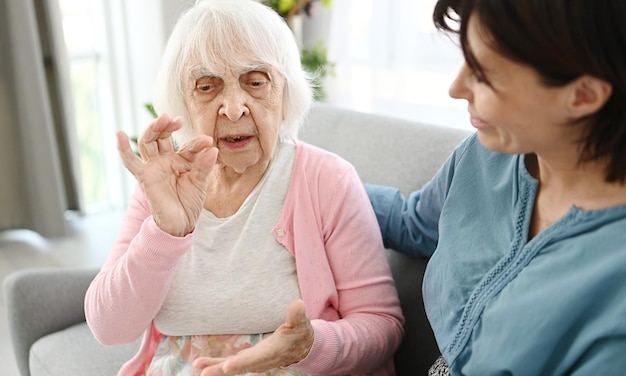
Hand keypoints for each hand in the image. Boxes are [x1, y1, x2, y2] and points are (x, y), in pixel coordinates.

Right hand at [117, 113, 217, 235]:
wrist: (180, 223)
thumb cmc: (190, 202)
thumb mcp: (200, 183)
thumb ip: (204, 166)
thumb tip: (213, 149)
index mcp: (182, 159)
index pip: (188, 146)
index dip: (197, 142)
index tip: (208, 141)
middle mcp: (166, 159)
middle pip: (162, 136)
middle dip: (168, 126)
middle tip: (177, 119)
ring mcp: (154, 166)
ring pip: (148, 142)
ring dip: (154, 129)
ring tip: (163, 119)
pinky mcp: (144, 176)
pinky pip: (130, 162)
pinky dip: (123, 149)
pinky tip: (118, 134)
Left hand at [192, 300, 313, 375]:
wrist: (302, 348)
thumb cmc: (301, 333)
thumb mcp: (301, 323)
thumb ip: (297, 315)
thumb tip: (297, 304)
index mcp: (272, 352)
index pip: (255, 359)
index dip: (241, 363)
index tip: (227, 366)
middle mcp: (260, 360)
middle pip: (239, 367)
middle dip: (221, 370)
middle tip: (204, 373)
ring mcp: (253, 361)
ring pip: (232, 367)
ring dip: (214, 367)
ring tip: (197, 366)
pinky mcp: (248, 359)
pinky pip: (229, 364)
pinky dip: (216, 364)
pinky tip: (201, 364)